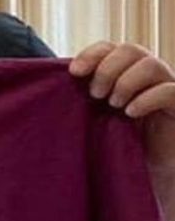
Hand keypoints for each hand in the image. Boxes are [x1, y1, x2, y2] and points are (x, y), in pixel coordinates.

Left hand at [69, 42, 174, 167]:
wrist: (145, 172)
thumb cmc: (117, 144)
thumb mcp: (96, 117)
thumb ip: (84, 98)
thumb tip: (56, 83)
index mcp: (125, 72)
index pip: (110, 47)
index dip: (92, 54)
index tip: (74, 72)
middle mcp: (148, 75)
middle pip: (131, 49)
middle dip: (108, 69)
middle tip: (95, 94)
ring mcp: (166, 87)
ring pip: (151, 65)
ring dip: (126, 82)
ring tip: (114, 105)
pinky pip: (168, 91)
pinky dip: (146, 99)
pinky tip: (131, 112)